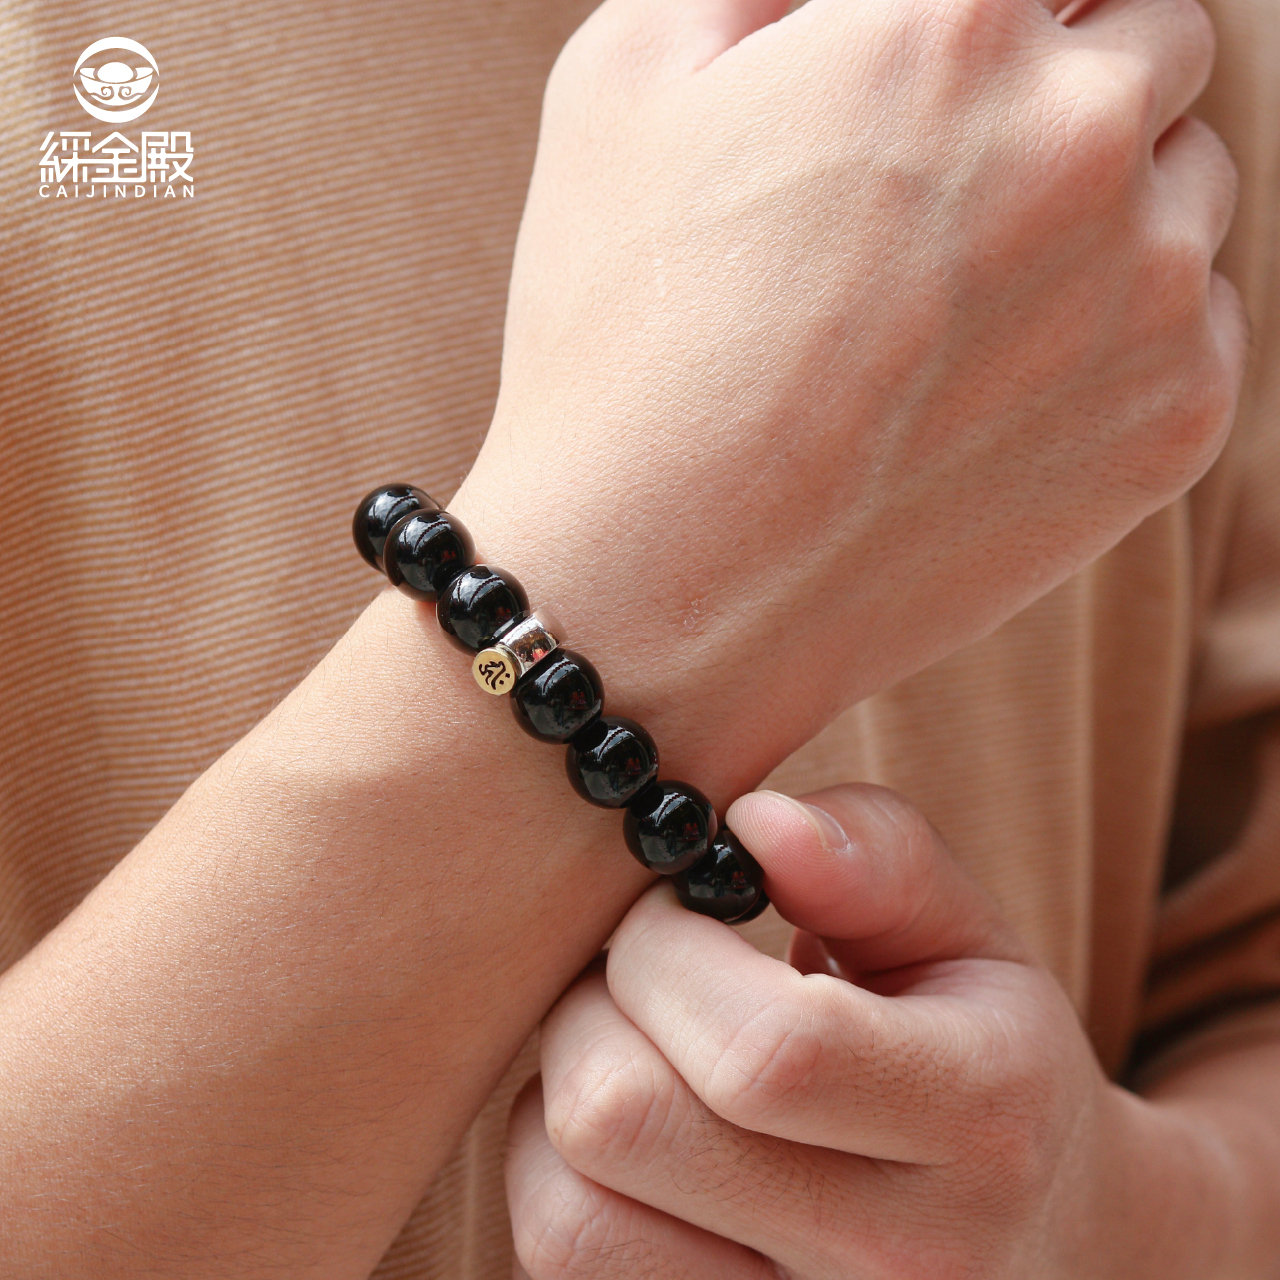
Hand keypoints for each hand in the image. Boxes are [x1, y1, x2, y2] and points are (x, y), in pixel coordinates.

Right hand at [455, 0, 1244, 784]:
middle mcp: (1088, 134)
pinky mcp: (1172, 424)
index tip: (958, 67)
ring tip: (975, 293)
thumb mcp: (622, 80)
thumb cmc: (621, 336)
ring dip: (1112, 204)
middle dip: (1074, 80)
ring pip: (1190, 182)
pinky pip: (1200, 323)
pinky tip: (1000, 387)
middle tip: (966, 175)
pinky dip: (1124, 332)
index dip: (995, 15)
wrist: (657, 585)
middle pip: (1157, 38)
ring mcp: (1149, 290)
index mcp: (955, 19)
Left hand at [507, 785, 1243, 1278]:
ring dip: (562, 1100)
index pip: (762, 1051)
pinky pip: (565, 1270)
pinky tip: (633, 1137)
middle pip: (627, 1124)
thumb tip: (758, 824)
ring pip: (566, 1219)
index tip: (678, 909)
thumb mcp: (968, 930)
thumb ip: (879, 856)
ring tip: (636, 1051)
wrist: (1048, 1241)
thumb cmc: (985, 1053)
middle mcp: (901, 1267)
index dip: (669, 949)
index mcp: (981, 1124)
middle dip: (598, 1004)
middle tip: (648, 972)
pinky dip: (560, 1182)